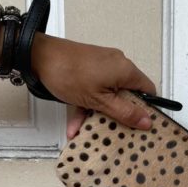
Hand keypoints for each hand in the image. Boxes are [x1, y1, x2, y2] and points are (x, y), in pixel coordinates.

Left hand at [31, 33, 156, 138]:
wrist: (39, 57)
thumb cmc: (68, 74)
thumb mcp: (99, 101)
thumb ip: (125, 112)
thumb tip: (147, 120)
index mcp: (126, 70)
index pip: (148, 90)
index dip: (146, 109)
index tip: (139, 124)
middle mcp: (118, 65)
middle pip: (127, 94)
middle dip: (116, 114)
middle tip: (112, 129)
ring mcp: (103, 65)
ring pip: (108, 94)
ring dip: (98, 112)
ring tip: (84, 129)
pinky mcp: (91, 66)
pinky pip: (96, 88)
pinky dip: (88, 103)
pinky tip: (75, 121)